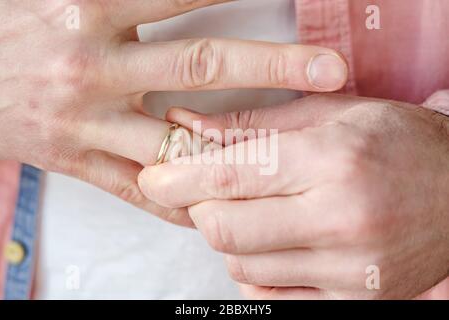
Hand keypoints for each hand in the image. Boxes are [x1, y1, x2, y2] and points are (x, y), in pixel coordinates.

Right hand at [0, 1, 346, 225]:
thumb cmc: (16, 26)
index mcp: (88, 8)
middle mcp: (93, 64)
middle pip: (201, 66)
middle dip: (273, 67)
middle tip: (331, 71)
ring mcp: (85, 119)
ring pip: (176, 142)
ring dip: (236, 152)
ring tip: (293, 156)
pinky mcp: (74, 161)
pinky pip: (136, 189)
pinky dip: (178, 200)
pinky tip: (217, 207)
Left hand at [139, 94, 448, 297]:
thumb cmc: (397, 142)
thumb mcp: (328, 115)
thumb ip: (252, 124)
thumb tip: (186, 128)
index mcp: (333, 161)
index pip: (230, 176)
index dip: (179, 178)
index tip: (154, 178)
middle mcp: (341, 221)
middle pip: (225, 231)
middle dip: (201, 209)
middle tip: (211, 189)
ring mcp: (350, 271)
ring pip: (242, 266)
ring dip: (230, 238)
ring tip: (257, 210)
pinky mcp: (353, 300)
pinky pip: (271, 295)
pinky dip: (256, 267)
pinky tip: (275, 241)